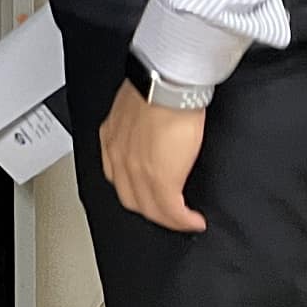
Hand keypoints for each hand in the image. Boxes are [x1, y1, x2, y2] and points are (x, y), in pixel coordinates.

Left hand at [99, 81, 206, 232]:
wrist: (167, 86)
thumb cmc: (157, 88)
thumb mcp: (134, 110)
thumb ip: (137, 129)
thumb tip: (152, 138)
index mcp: (111, 138)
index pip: (118, 178)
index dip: (136, 192)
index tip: (151, 196)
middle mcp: (119, 157)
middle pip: (131, 198)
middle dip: (152, 210)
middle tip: (171, 214)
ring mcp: (137, 170)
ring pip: (150, 209)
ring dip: (169, 219)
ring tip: (185, 220)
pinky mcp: (161, 179)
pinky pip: (171, 212)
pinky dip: (184, 221)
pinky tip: (194, 220)